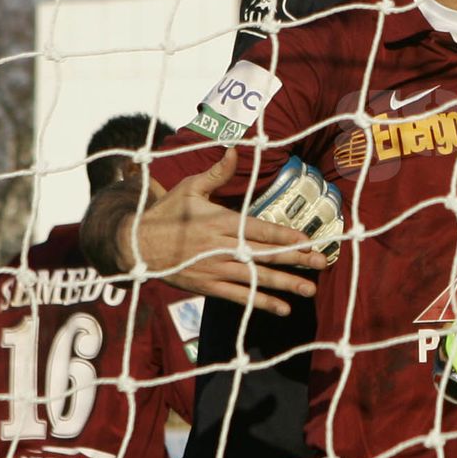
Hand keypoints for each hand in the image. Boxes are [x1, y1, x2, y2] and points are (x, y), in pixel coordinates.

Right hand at [124, 149, 328, 316]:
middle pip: (264, 254)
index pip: (259, 230)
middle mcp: (220, 247)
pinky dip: (262, 303)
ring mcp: (215, 269)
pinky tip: (284, 309)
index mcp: (219, 222)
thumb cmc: (165, 213)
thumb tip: (234, 149)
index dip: (284, 237)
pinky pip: (239, 297)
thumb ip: (216, 173)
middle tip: (322, 263)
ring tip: (310, 289)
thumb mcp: (189, 188)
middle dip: (295, 259)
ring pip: (256, 278)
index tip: (307, 241)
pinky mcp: (208, 287)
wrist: (135, 246)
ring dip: (286, 284)